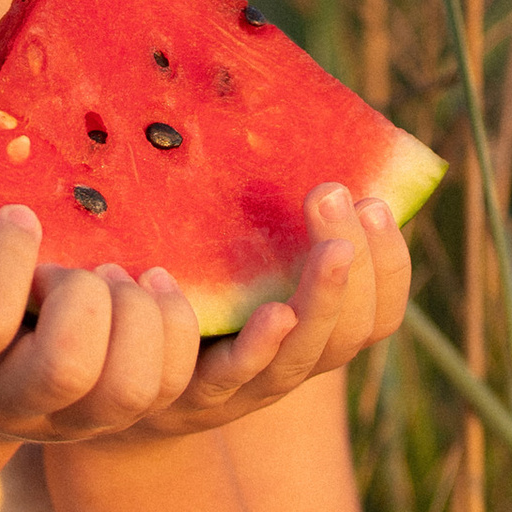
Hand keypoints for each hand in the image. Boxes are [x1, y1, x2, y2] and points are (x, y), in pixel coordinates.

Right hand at [0, 202, 204, 444]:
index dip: (7, 263)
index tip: (19, 217)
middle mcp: (6, 405)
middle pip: (64, 368)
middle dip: (82, 297)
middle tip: (73, 265)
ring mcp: (66, 422)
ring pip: (126, 389)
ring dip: (137, 318)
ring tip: (121, 275)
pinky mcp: (114, 421)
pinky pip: (167, 390)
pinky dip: (176, 334)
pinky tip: (157, 288)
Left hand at [126, 182, 412, 440]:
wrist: (121, 383)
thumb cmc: (187, 308)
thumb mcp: (237, 266)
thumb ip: (268, 226)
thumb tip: (286, 118)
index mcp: (314, 335)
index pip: (380, 314)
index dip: (390, 265)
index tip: (377, 203)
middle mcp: (292, 364)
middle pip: (351, 331)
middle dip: (359, 265)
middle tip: (337, 196)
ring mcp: (248, 386)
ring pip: (306, 356)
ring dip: (324, 298)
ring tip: (332, 247)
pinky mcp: (197, 394)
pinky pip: (237, 374)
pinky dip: (257, 343)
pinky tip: (269, 309)